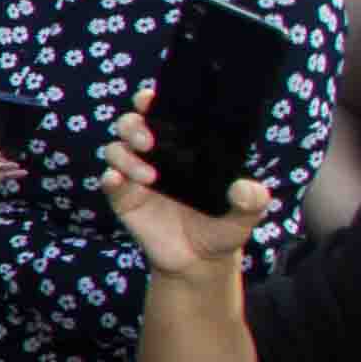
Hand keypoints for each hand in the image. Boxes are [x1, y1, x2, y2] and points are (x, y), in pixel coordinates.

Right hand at [104, 88, 275, 272]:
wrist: (199, 261)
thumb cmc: (222, 228)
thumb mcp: (245, 215)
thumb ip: (251, 201)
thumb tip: (243, 188)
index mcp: (185, 149)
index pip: (164, 115)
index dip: (152, 102)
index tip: (150, 99)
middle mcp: (157, 156)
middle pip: (131, 125)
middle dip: (134, 126)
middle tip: (149, 141)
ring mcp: (137, 177)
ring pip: (116, 150)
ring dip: (125, 157)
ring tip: (148, 177)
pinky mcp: (123, 198)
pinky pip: (109, 182)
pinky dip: (110, 179)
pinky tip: (119, 183)